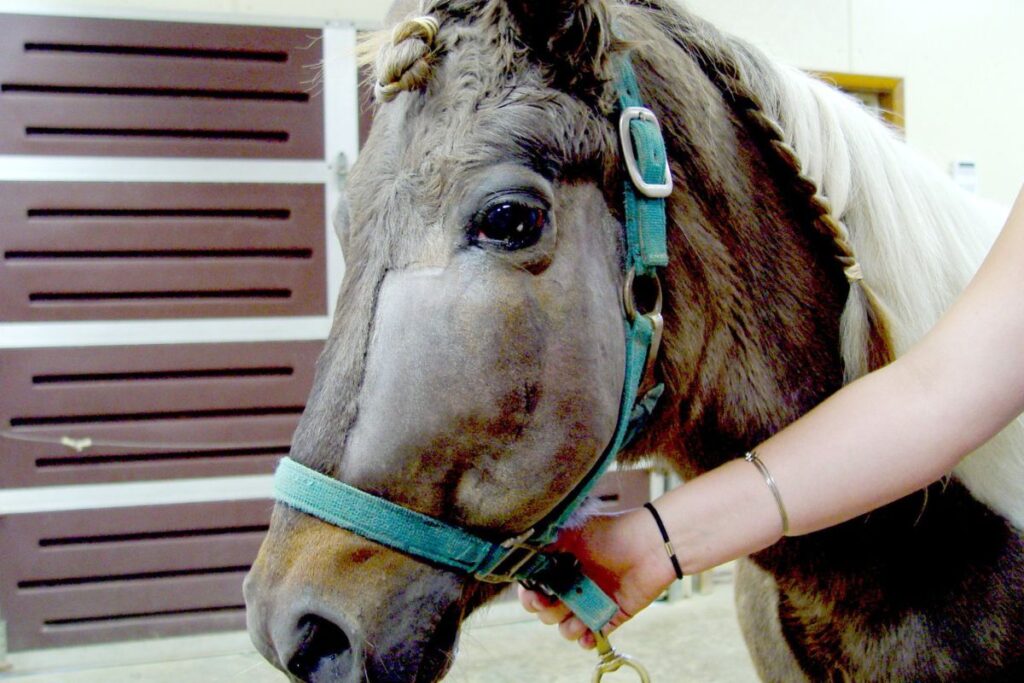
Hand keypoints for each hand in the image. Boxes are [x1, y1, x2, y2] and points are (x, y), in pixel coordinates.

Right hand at [518, 508, 675, 648]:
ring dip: (567, 627)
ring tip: (576, 619)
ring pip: (567, 628)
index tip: (533, 596)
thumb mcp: (573, 530)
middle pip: (548, 612)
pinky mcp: (612, 616)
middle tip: (554, 603)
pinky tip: (587, 635)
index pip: (536, 588)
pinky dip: (588, 641)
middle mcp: (575, 586)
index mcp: (562, 568)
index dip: (530, 596)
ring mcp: (593, 602)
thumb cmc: (612, 533)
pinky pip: (594, 637)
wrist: (649, 545)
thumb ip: (546, 542)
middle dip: (547, 612)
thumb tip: (523, 551)